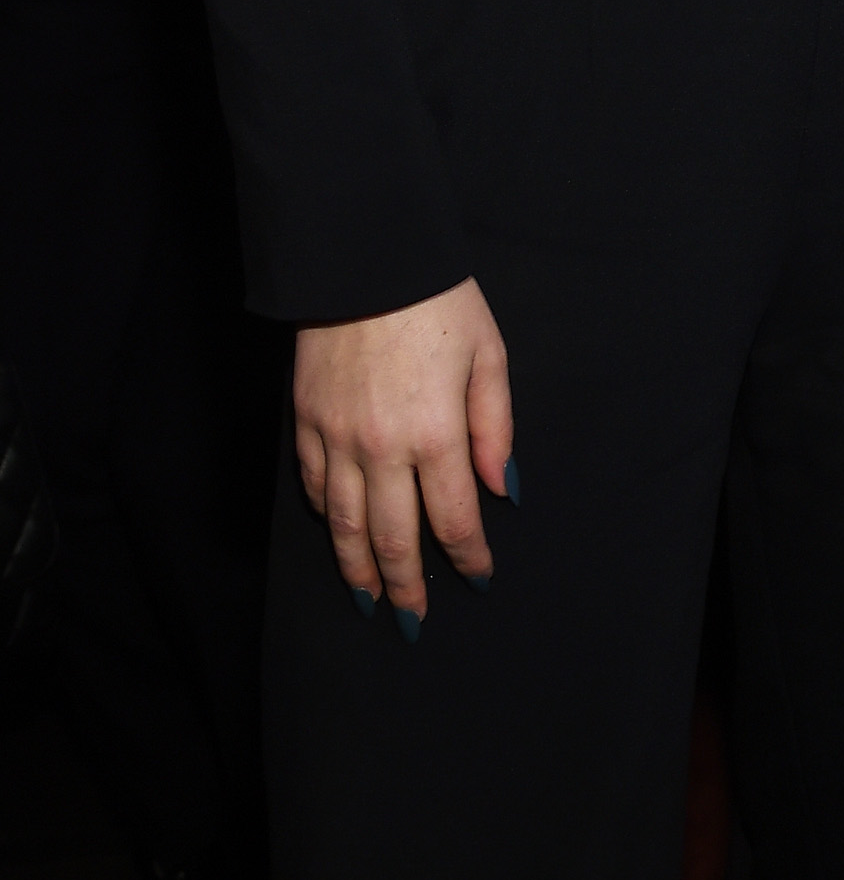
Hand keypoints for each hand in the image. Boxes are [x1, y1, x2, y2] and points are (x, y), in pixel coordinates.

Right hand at [293, 275, 512, 631]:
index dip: (468, 555)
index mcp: (436, 432)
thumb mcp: (487, 354)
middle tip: (415, 619)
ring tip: (371, 600)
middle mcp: (383, 448)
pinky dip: (330, 519)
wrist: (364, 259)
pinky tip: (341, 535)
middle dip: (409, 585)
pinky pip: (317, 487)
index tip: (478, 577)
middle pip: (395, 538)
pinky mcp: (306, 423)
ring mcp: (338, 439)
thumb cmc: (438, 302)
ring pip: (347, 526)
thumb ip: (495, 427)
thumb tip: (502, 490)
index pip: (454, 518)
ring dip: (359, 570)